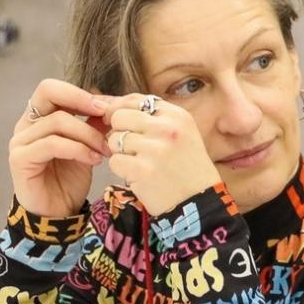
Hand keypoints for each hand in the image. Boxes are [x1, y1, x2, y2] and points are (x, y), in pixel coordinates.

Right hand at [10, 79, 112, 218]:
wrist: (58, 215)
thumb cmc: (69, 181)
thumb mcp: (87, 148)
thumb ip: (93, 125)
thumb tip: (110, 103)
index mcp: (39, 117)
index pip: (52, 88)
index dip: (80, 93)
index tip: (108, 106)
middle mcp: (26, 125)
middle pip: (47, 91)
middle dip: (81, 100)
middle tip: (106, 115)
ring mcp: (21, 141)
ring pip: (57, 121)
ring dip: (88, 134)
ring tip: (105, 149)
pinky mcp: (20, 159)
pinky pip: (52, 144)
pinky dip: (78, 149)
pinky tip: (94, 160)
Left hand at [104, 95, 221, 216]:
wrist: (198, 203)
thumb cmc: (186, 168)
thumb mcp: (180, 134)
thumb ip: (149, 117)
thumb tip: (105, 103)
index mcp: (177, 116)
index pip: (136, 99)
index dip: (120, 109)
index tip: (119, 122)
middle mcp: (166, 128)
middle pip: (119, 116)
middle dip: (119, 132)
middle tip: (132, 148)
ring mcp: (154, 149)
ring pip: (114, 140)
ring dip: (121, 153)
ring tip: (140, 163)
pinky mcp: (142, 170)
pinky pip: (114, 161)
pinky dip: (122, 171)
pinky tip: (139, 176)